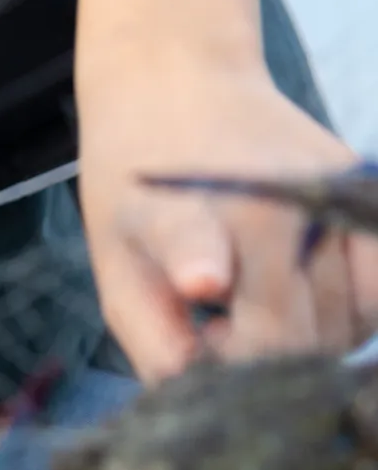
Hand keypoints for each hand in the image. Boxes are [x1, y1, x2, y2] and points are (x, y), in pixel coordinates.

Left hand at [76, 54, 377, 381]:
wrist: (175, 81)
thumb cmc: (138, 182)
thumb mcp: (116, 255)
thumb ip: (151, 331)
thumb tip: (197, 388)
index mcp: (212, 224)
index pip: (257, 330)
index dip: (241, 346)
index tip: (213, 308)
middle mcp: (287, 211)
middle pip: (308, 344)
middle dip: (262, 358)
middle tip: (213, 329)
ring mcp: (336, 200)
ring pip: (353, 325)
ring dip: (311, 335)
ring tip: (253, 302)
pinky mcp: (365, 191)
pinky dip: (356, 305)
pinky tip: (302, 289)